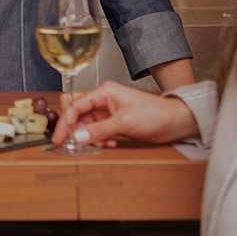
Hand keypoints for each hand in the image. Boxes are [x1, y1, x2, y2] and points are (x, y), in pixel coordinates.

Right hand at [52, 80, 201, 147]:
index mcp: (104, 92)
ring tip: (100, 143)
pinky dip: (99, 138)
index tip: (61, 137)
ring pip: (87, 124)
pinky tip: (110, 142)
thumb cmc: (155, 113)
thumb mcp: (124, 122)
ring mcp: (108, 111)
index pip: (76, 104)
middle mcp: (104, 100)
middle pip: (78, 113)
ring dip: (90, 136)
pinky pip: (97, 130)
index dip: (66, 121)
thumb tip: (78, 136)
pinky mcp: (114, 122)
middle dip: (76, 129)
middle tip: (75, 143)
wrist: (175, 122)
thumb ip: (99, 129)